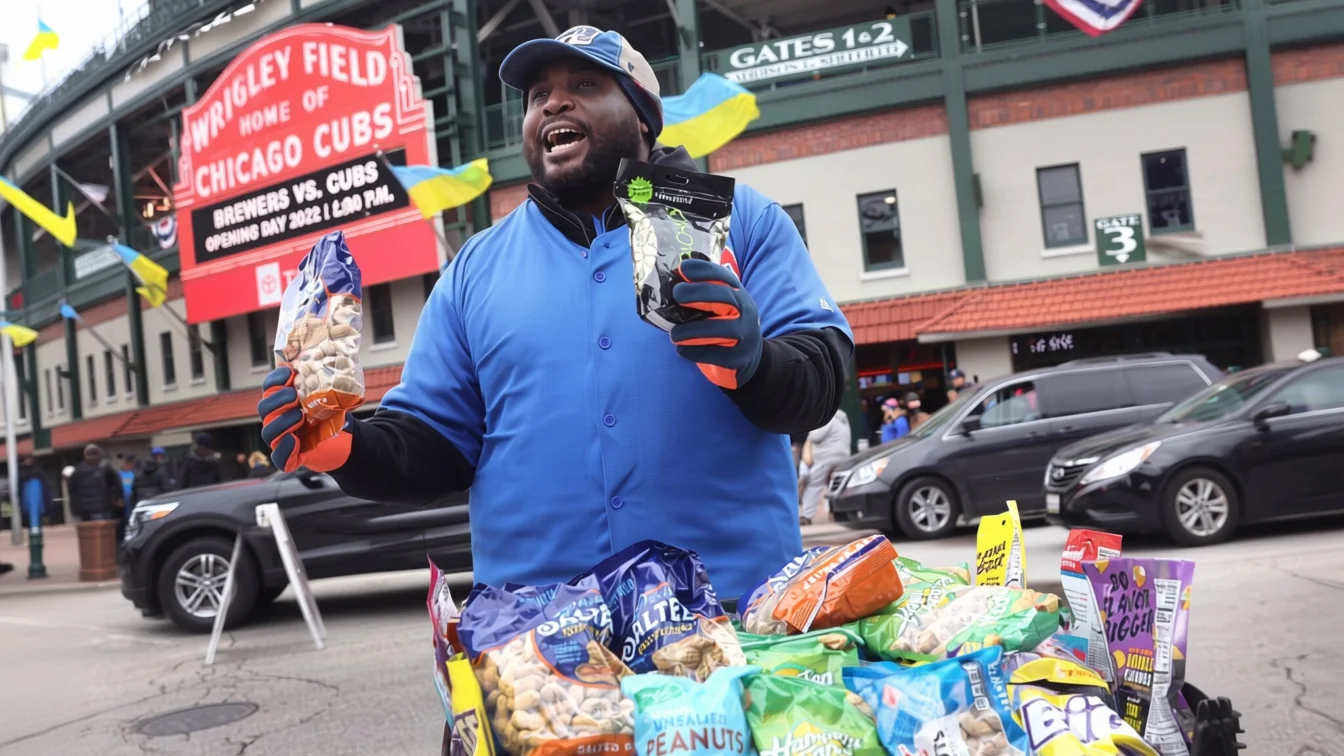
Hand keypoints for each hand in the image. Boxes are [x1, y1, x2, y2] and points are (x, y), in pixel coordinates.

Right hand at [258, 367, 352, 472]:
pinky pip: (279, 458)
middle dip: (277, 400)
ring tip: (299, 416)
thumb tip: (328, 357)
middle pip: (265, 408)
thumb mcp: (331, 395)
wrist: (346, 440)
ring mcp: (282, 439)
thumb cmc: (333, 414)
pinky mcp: (290, 457)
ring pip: (269, 432)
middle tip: (293, 395)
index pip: (270, 387)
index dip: (275, 379)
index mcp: (284, 401)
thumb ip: (325, 380)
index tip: (290, 372)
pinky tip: (294, 440)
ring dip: (281, 422)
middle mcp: (278, 419)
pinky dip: (284, 449)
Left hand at [669, 258, 762, 389]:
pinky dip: (696, 351)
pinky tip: (682, 349)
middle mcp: (746, 310)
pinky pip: (717, 354)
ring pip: (722, 329)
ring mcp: (746, 334)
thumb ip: (701, 294)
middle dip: (700, 292)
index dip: (703, 270)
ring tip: (674, 335)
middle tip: (677, 294)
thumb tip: (670, 283)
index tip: (682, 269)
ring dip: (694, 330)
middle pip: (726, 297)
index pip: (723, 276)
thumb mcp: (720, 305)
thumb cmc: (724, 325)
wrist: (749, 356)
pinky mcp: (740, 357)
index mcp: (738, 294)